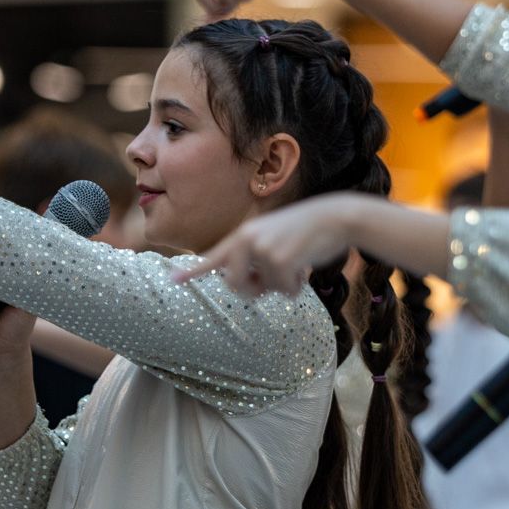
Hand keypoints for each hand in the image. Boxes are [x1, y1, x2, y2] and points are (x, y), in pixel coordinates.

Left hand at [173, 194, 356, 295]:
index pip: (214, 257)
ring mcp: (261, 249)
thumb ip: (256, 262)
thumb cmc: (306, 233)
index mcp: (244, 235)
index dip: (193, 271)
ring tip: (295, 266)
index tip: (173, 280)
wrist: (334, 217)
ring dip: (281, 286)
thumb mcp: (274, 241)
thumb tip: (250, 290)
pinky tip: (305, 269)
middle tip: (270, 286)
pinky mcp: (279, 259)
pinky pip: (282, 290)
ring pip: (263, 289)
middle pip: (234, 285)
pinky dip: (295, 287)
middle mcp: (247, 240)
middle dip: (252, 291)